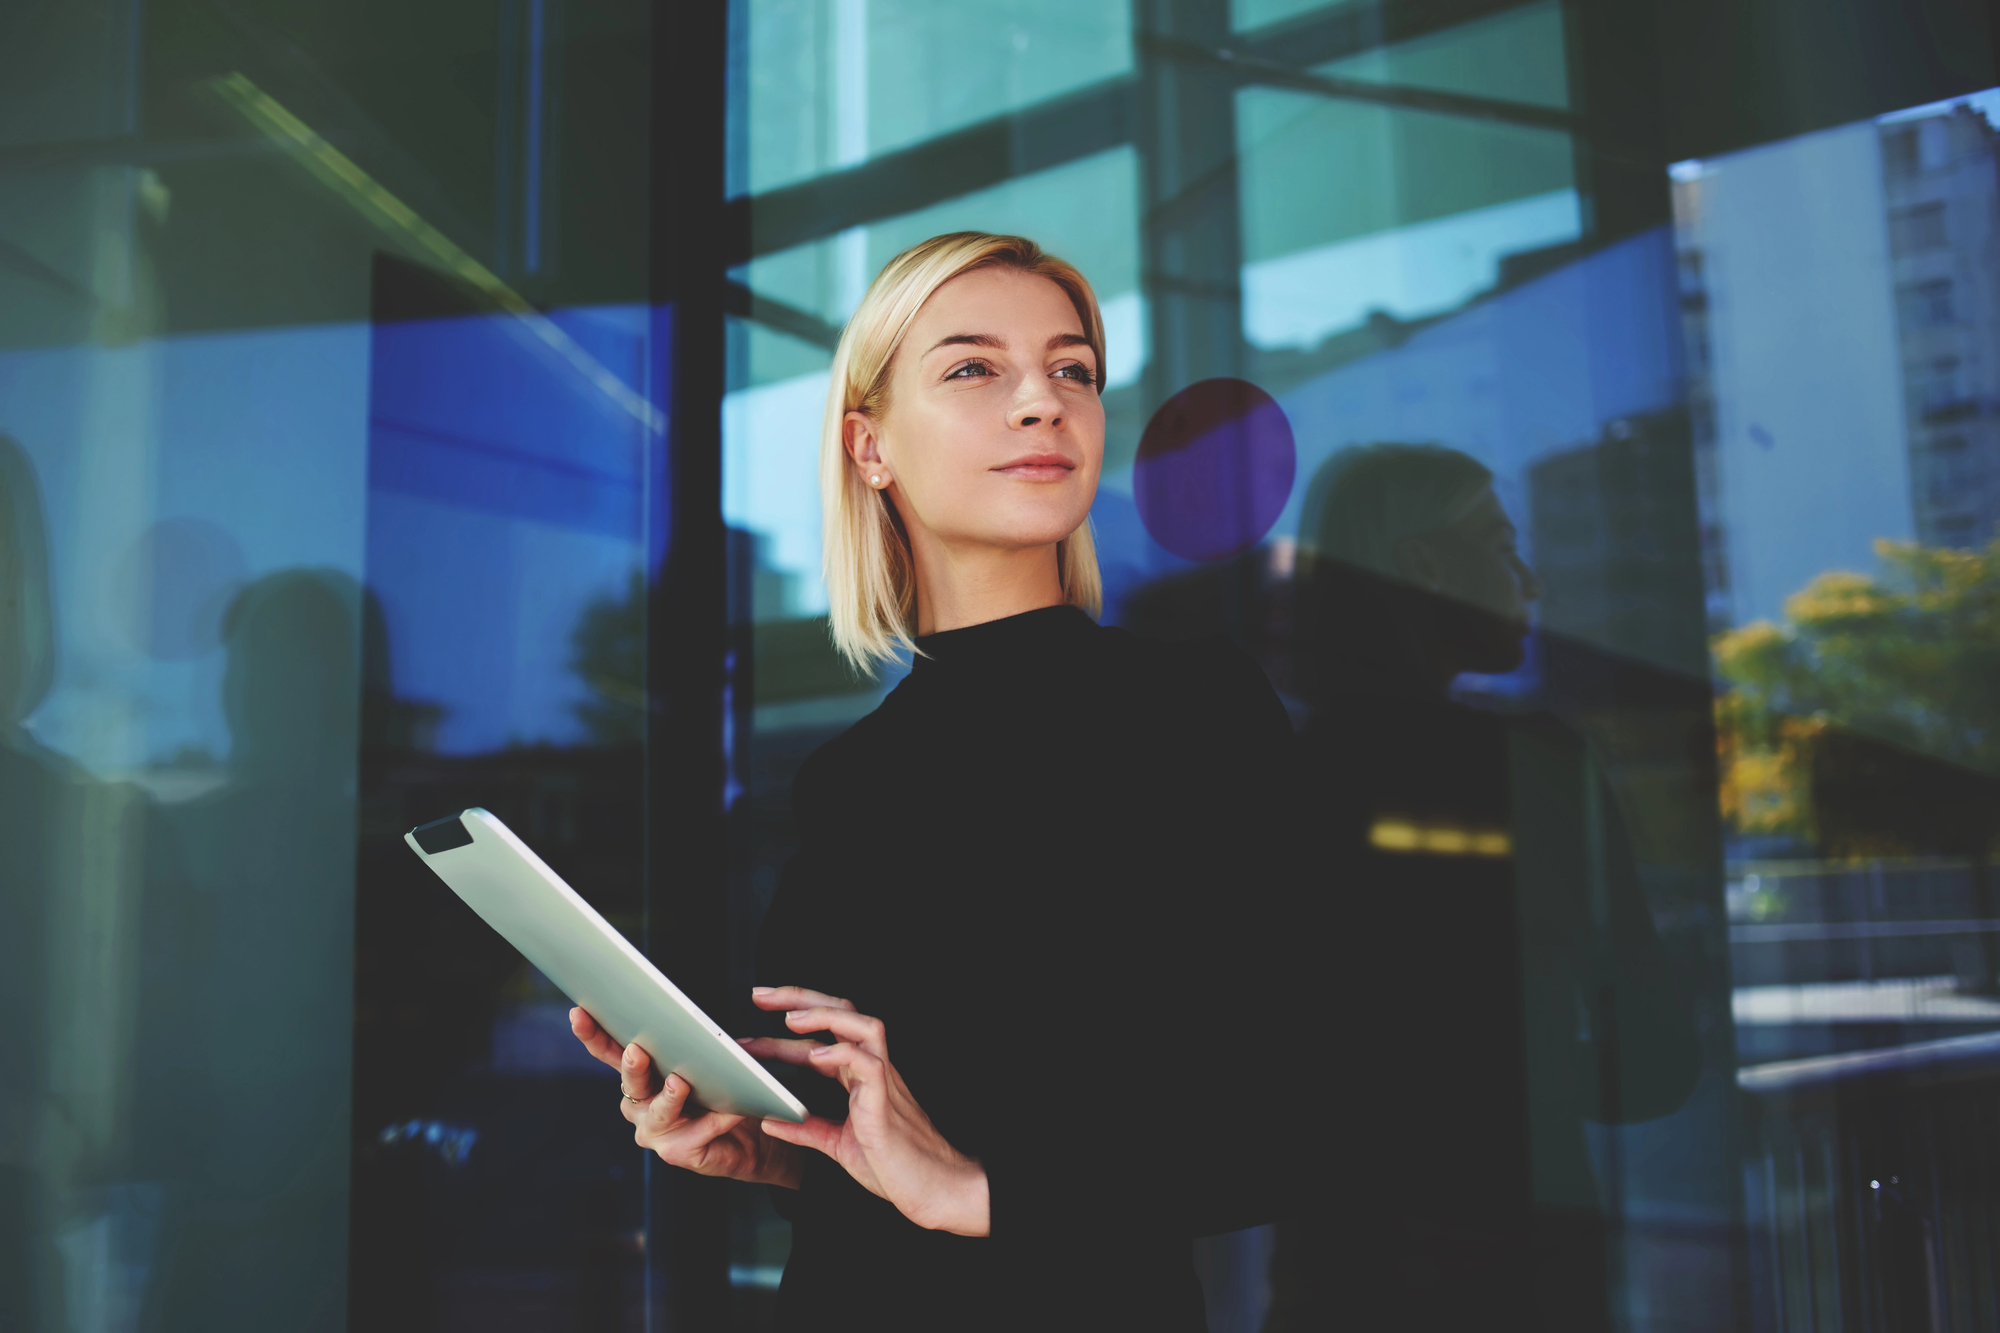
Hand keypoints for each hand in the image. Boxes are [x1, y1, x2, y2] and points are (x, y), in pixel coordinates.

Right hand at [568, 1006, 801, 1189]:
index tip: (580, 1013)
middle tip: (637, 1051)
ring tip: (680, 1082)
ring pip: (658, 1111)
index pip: (610, 1052)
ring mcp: (653, 1131)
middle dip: (633, 1066)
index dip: (593, 1034)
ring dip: (670, 1097)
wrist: (751, 1137)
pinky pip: (695, 1133)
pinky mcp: (675, 1152)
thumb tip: (693, 1025)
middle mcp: (639, 1104)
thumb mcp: (708, 1060)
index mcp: (641, 1076)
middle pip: (631, 1081)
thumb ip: (696, 1044)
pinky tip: (731, 1110)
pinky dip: (714, 1120)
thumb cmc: (723, 1093)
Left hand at [741, 986, 988, 1236]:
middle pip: (842, 1013)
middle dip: (801, 998)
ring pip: (863, 1025)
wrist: (934, 1189)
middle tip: (760, 995)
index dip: (791, 1024)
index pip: (825, 1035)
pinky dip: (842, 1054)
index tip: (756, 1020)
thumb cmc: (895, 1166)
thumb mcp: (837, 1145)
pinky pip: (869, 1064)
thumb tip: (771, 1122)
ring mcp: (883, 1082)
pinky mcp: (886, 1101)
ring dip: (825, 1015)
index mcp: (859, 1078)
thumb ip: (807, 1130)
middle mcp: (872, 1070)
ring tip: (792, 1018)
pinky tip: (816, 1057)